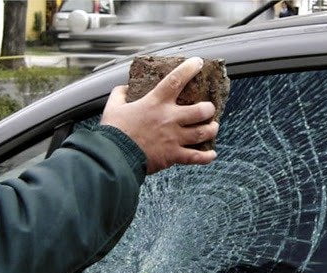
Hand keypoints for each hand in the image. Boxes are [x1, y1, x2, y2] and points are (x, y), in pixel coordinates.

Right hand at [100, 57, 217, 173]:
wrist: (114, 156)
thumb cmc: (114, 131)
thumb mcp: (113, 106)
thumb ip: (120, 94)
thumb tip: (124, 89)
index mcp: (155, 103)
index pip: (176, 79)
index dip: (189, 69)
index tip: (197, 63)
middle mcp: (169, 118)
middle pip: (201, 110)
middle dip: (209, 109)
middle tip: (209, 109)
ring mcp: (174, 138)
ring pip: (203, 132)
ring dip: (212, 129)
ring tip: (213, 127)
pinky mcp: (173, 155)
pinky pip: (196, 157)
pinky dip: (206, 156)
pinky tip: (211, 154)